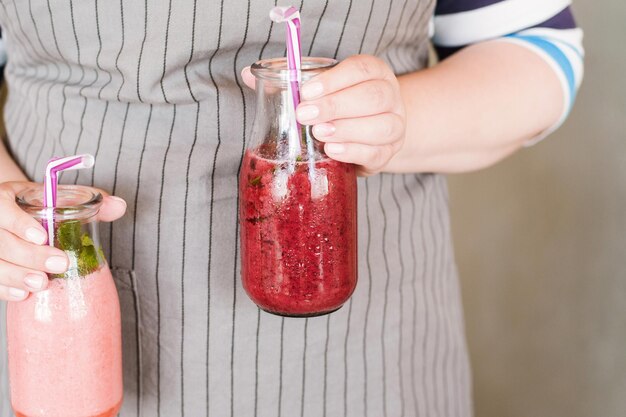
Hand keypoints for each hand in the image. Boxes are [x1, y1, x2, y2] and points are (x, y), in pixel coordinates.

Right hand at [0, 181, 125, 300]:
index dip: (19, 223)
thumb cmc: (42, 207)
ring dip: (17, 276)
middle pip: (0, 242)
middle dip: (30, 255)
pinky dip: (6, 289)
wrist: (18, 214)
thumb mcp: (62, 198)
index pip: (2, 209)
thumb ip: (91, 201)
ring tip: (42, 283)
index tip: (42, 236)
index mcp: (5, 198)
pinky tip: (24, 295)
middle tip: (59, 263)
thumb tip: (120, 206)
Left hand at [242, 55, 405, 175]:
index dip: (334, 80)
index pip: (361, 69)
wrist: (368, 132)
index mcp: (373, 72)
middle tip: (304, 116)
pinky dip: (353, 152)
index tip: (305, 92)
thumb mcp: (319, 89)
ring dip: (347, 130)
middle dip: (336, 106)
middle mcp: (390, 96)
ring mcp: (394, 126)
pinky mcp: (388, 153)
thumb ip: (288, 80)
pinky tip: (332, 151)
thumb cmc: (339, 105)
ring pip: (382, 126)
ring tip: (318, 134)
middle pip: (374, 97)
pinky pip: (377, 153)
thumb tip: (249, 74)